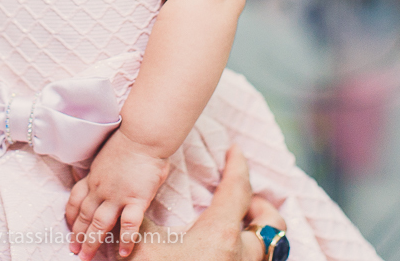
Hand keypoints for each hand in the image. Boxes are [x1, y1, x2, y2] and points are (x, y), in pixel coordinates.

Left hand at [65, 130, 169, 259]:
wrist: (142, 135)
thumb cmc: (128, 140)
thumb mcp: (105, 154)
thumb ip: (100, 168)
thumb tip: (97, 172)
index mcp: (93, 176)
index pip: (76, 199)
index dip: (71, 215)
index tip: (68, 225)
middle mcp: (101, 188)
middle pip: (85, 215)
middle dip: (77, 234)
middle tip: (73, 249)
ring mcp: (117, 195)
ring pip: (100, 223)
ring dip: (91, 242)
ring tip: (87, 257)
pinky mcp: (135, 199)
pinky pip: (128, 225)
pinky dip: (125, 240)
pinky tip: (123, 253)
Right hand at [129, 146, 283, 260]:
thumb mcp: (144, 248)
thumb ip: (138, 219)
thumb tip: (128, 194)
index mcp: (222, 235)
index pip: (238, 189)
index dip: (237, 165)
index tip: (234, 150)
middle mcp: (244, 254)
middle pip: (271, 222)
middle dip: (259, 206)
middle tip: (243, 199)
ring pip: (269, 247)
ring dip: (259, 231)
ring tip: (240, 224)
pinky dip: (252, 251)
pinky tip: (230, 251)